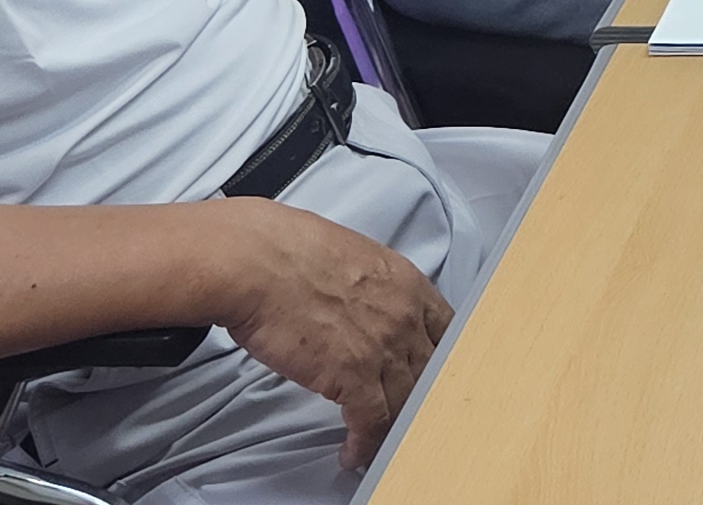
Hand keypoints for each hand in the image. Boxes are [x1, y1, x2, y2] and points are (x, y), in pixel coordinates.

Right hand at [214, 198, 454, 468]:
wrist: (255, 263)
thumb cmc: (285, 251)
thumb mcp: (350, 255)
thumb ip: (369, 283)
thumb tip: (358, 300)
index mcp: (406, 282)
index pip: (447, 328)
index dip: (441, 356)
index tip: (431, 373)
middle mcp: (404, 316)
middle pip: (431, 370)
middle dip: (420, 396)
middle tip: (407, 414)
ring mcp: (384, 348)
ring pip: (406, 401)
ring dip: (393, 427)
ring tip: (379, 442)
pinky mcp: (354, 377)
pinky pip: (372, 422)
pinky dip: (364, 444)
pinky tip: (353, 453)